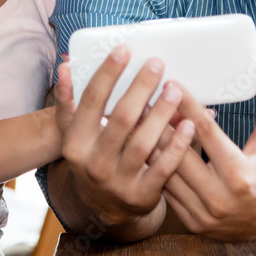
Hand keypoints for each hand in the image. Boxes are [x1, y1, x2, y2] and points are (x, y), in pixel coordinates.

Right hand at [53, 46, 195, 226]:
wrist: (102, 205)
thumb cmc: (92, 155)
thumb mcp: (74, 132)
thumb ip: (69, 101)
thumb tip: (65, 67)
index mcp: (75, 143)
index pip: (91, 101)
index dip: (108, 74)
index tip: (125, 50)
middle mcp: (94, 163)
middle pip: (121, 118)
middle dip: (140, 88)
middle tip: (157, 64)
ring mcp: (118, 181)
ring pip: (144, 142)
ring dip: (162, 113)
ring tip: (174, 89)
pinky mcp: (142, 195)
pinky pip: (163, 167)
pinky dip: (177, 145)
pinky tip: (189, 124)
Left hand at [161, 57, 255, 241]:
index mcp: (239, 174)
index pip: (206, 132)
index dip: (187, 106)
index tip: (171, 84)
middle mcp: (220, 198)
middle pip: (178, 154)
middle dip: (159, 124)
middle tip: (143, 98)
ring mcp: (205, 214)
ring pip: (168, 174)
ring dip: (151, 147)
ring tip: (137, 121)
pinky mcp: (195, 223)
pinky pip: (168, 193)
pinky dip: (156, 170)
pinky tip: (144, 149)